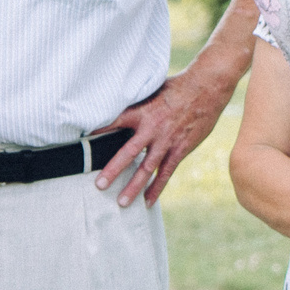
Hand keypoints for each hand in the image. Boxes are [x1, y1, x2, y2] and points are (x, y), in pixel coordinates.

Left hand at [96, 64, 238, 207]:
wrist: (207, 88)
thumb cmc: (177, 87)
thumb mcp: (152, 90)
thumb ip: (136, 102)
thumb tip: (117, 102)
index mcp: (142, 111)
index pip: (115, 122)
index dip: (98, 131)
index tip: (83, 142)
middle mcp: (152, 128)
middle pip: (128, 152)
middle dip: (113, 170)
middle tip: (99, 185)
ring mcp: (167, 141)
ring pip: (147, 168)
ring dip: (134, 186)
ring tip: (122, 202)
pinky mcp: (180, 149)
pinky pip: (166, 173)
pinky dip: (156, 188)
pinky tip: (147, 202)